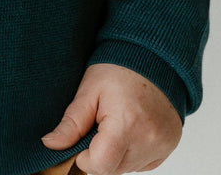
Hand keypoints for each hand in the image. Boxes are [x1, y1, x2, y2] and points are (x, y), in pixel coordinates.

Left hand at [41, 64, 181, 173]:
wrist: (152, 58)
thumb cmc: (118, 69)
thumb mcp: (89, 90)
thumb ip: (71, 123)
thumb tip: (50, 145)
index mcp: (127, 125)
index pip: (100, 165)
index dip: (84, 158)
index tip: (81, 141)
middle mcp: (149, 140)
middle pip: (113, 169)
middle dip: (99, 153)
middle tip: (98, 124)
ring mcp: (162, 145)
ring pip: (128, 167)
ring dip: (116, 154)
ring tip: (115, 122)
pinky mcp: (170, 146)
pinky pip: (144, 163)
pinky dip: (132, 152)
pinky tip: (130, 128)